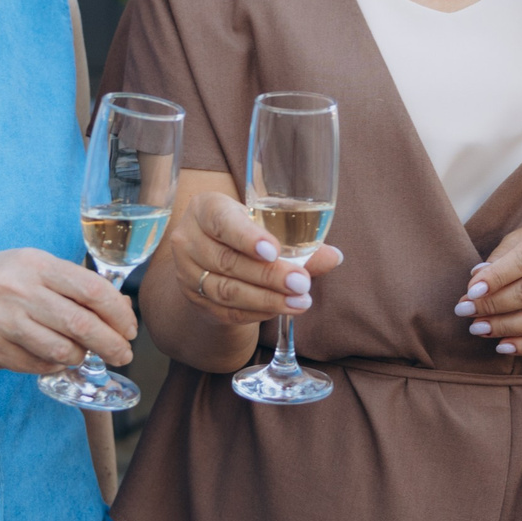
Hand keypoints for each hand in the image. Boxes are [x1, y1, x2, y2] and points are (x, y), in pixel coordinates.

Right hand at [0, 248, 137, 373]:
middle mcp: (18, 290)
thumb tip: (115, 307)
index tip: (130, 328)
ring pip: (62, 350)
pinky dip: (55, 365)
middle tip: (124, 354)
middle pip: (82, 324)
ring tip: (83, 354)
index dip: (119, 313)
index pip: (91, 289)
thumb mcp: (25, 266)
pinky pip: (39, 365)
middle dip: (112, 344)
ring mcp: (2, 322)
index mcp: (34, 264)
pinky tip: (54, 358)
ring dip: (81, 357)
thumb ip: (65, 283)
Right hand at [163, 189, 343, 329]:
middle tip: (301, 283)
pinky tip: (281, 309)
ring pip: (227, 290)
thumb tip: (334, 256)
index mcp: (205, 208)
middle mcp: (188, 239)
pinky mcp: (196, 301)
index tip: (274, 251)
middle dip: (269, 275)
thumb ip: (297, 239)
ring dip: (267, 299)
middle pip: (228, 261)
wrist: (213, 257)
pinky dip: (257, 312)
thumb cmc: (246, 230)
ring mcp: (187, 273)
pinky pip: (227, 312)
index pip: (222, 221)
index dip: (247, 237)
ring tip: (300, 302)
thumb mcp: (266, 224)